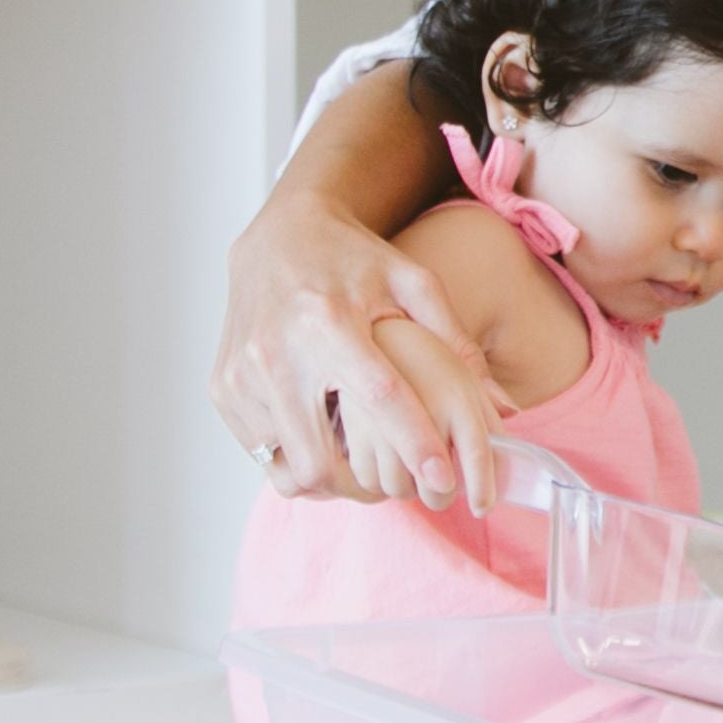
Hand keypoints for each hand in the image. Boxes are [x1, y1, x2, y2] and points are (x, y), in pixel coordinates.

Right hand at [214, 191, 493, 507]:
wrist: (278, 236)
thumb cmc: (353, 260)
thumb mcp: (412, 283)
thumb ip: (454, 341)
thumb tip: (500, 404)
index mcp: (329, 322)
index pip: (379, 398)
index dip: (414, 443)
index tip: (443, 478)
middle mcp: (277, 353)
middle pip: (321, 457)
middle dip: (366, 485)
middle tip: (398, 485)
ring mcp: (242, 376)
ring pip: (289, 469)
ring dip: (332, 479)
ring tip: (364, 466)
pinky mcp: (222, 390)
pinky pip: (263, 455)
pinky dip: (297, 460)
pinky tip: (325, 439)